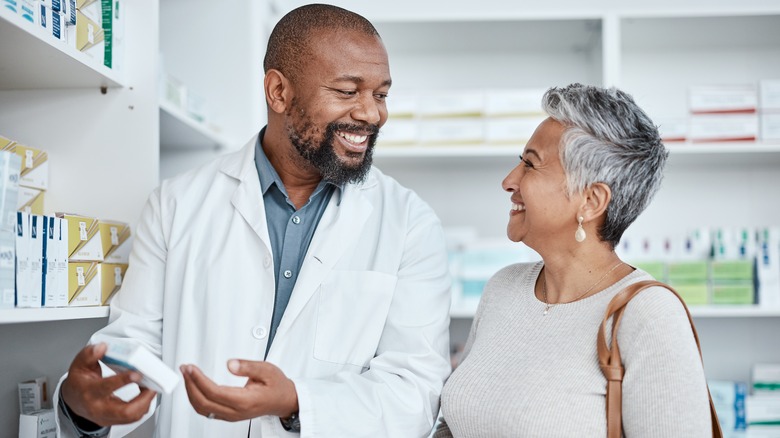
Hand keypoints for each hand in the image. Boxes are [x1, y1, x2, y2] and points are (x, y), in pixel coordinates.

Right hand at [61, 343, 156, 425]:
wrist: (74, 399)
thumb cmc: (79, 381)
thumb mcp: (80, 364)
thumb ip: (90, 354)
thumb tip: (103, 347)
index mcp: (89, 392)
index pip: (106, 387)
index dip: (123, 380)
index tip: (137, 374)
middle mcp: (98, 408)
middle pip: (125, 412)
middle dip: (143, 399)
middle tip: (152, 386)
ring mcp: (106, 417)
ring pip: (131, 417)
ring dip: (146, 402)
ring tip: (151, 387)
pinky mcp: (113, 420)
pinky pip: (132, 417)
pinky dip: (143, 406)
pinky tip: (146, 394)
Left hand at [180, 360, 298, 421]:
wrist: (283, 400)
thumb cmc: (277, 386)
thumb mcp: (268, 370)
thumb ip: (248, 366)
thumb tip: (231, 364)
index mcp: (245, 401)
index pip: (214, 392)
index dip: (199, 380)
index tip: (191, 368)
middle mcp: (236, 411)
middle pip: (204, 402)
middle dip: (190, 385)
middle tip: (185, 369)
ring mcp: (231, 415)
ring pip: (202, 409)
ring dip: (191, 392)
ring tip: (187, 376)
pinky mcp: (228, 415)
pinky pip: (206, 410)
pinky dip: (196, 398)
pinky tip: (194, 388)